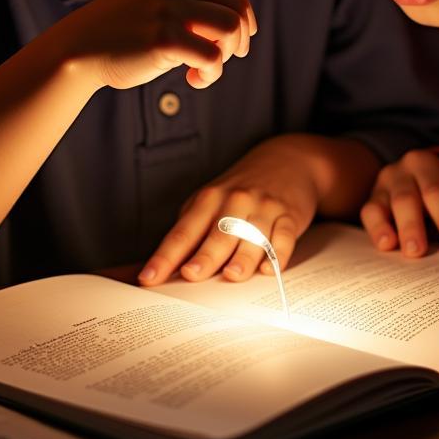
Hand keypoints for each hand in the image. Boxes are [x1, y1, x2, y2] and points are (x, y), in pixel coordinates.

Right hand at [62, 0, 256, 90]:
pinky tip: (193, 80)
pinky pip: (212, 58)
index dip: (245, 20)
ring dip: (227, 55)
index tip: (236, 44)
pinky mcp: (164, 39)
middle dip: (239, 40)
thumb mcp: (157, 1)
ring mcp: (170, 9)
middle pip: (238, 10)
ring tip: (206, 69)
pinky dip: (210, 74)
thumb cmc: (122, 31)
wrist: (79, 47)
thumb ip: (190, 3)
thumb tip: (240, 24)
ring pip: (231, 29)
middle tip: (224, 60)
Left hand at [137, 136, 321, 285]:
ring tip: (232, 275)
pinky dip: (278, 254)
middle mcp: (234, 201)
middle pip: (218, 234)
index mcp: (208, 200)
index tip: (149, 278)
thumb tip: (170, 269)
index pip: (182, 233)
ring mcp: (263, 207)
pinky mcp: (289, 215)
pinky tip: (269, 269)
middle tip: (191, 275)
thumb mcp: (211, 201)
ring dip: (242, 257)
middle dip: (204, 256)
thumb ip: (193, 230)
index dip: (165, 257)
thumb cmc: (239, 191)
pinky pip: (284, 237)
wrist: (285, 161)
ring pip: (252, 236)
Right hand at [360, 149, 438, 255]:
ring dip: (385, 228)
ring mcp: (381, 186)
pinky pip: (368, 215)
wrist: (427, 181)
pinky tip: (383, 244)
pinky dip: (375, 230)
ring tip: (392, 247)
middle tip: (417, 251)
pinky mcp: (372, 202)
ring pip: (380, 206)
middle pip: (405, 198)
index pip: (435, 191)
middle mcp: (399, 172)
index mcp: (425, 164)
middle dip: (411, 225)